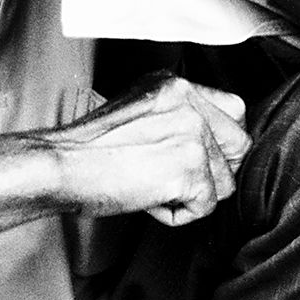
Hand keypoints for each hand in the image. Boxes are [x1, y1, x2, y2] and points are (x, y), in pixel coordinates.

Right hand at [50, 74, 249, 226]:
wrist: (60, 165)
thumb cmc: (89, 147)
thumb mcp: (139, 108)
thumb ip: (178, 114)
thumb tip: (211, 139)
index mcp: (178, 85)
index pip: (235, 111)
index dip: (220, 142)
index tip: (198, 157)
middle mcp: (190, 103)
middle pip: (239, 148)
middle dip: (213, 172)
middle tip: (174, 177)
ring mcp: (192, 135)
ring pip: (225, 183)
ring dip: (191, 195)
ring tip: (151, 185)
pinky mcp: (188, 170)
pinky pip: (204, 208)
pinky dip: (176, 214)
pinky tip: (148, 199)